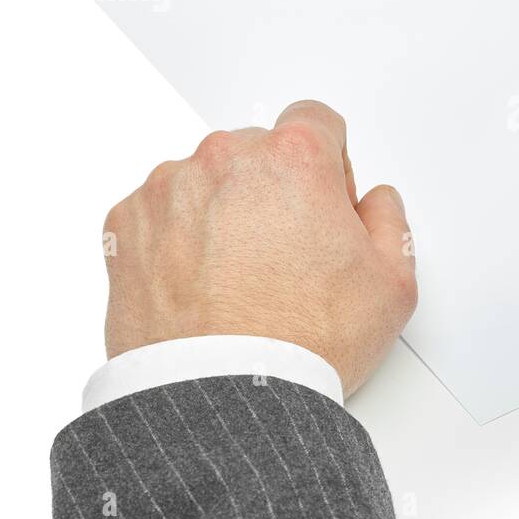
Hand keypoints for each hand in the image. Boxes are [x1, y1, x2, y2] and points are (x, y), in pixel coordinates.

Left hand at [102, 100, 415, 393]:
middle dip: (275, 191)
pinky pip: (159, 215)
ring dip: (223, 212)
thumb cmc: (300, 344)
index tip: (326, 203)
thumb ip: (390, 222)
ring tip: (239, 280)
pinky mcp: (125, 226)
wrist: (220, 398)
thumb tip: (374, 206)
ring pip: (206, 181)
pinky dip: (177, 240)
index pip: (316, 120)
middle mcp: (225, 159)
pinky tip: (201, 287)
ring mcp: (167, 190)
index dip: (330, 164)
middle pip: (259, 151)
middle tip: (288, 256)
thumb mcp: (392, 286)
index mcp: (294, 159)